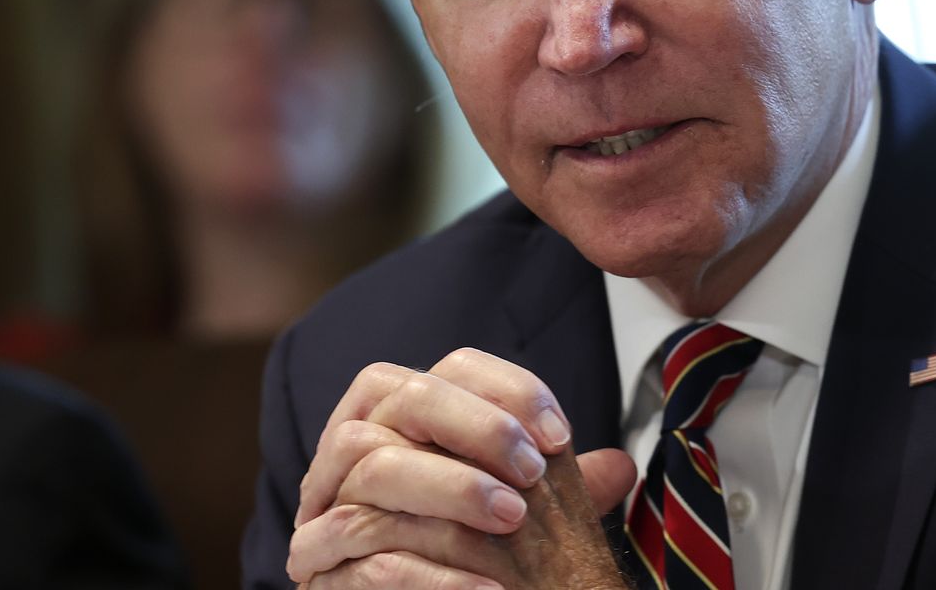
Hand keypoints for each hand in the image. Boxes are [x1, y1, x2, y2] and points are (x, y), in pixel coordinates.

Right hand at [288, 348, 635, 587]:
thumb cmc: (465, 556)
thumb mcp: (516, 513)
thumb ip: (557, 487)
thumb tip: (620, 467)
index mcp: (399, 416)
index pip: (450, 369)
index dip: (507, 391)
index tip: (558, 436)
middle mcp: (351, 448)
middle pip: (404, 399)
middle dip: (477, 428)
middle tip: (534, 473)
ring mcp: (324, 504)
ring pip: (374, 468)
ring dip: (452, 489)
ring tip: (513, 519)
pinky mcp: (315, 568)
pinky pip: (366, 557)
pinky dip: (433, 573)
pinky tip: (490, 588)